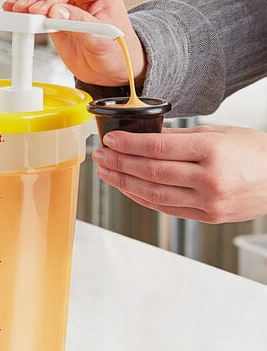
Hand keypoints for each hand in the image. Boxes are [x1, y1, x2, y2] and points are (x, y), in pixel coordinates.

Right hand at [2, 0, 146, 85]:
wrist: (110, 65)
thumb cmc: (115, 51)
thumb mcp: (101, 41)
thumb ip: (79, 25)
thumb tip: (55, 13)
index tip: (39, 12)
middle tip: (23, 12)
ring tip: (12, 10)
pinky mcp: (53, 8)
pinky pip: (34, 1)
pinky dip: (23, 5)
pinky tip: (13, 11)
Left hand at [92, 125, 266, 222]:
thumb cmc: (254, 152)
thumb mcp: (219, 133)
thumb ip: (179, 137)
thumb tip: (143, 137)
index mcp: (212, 151)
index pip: (158, 149)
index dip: (128, 145)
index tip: (109, 140)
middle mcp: (209, 179)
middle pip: (150, 172)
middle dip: (119, 163)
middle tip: (100, 155)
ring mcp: (208, 202)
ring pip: (153, 193)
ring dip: (124, 182)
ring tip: (106, 172)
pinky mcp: (208, 217)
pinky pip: (165, 208)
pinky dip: (142, 197)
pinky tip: (126, 187)